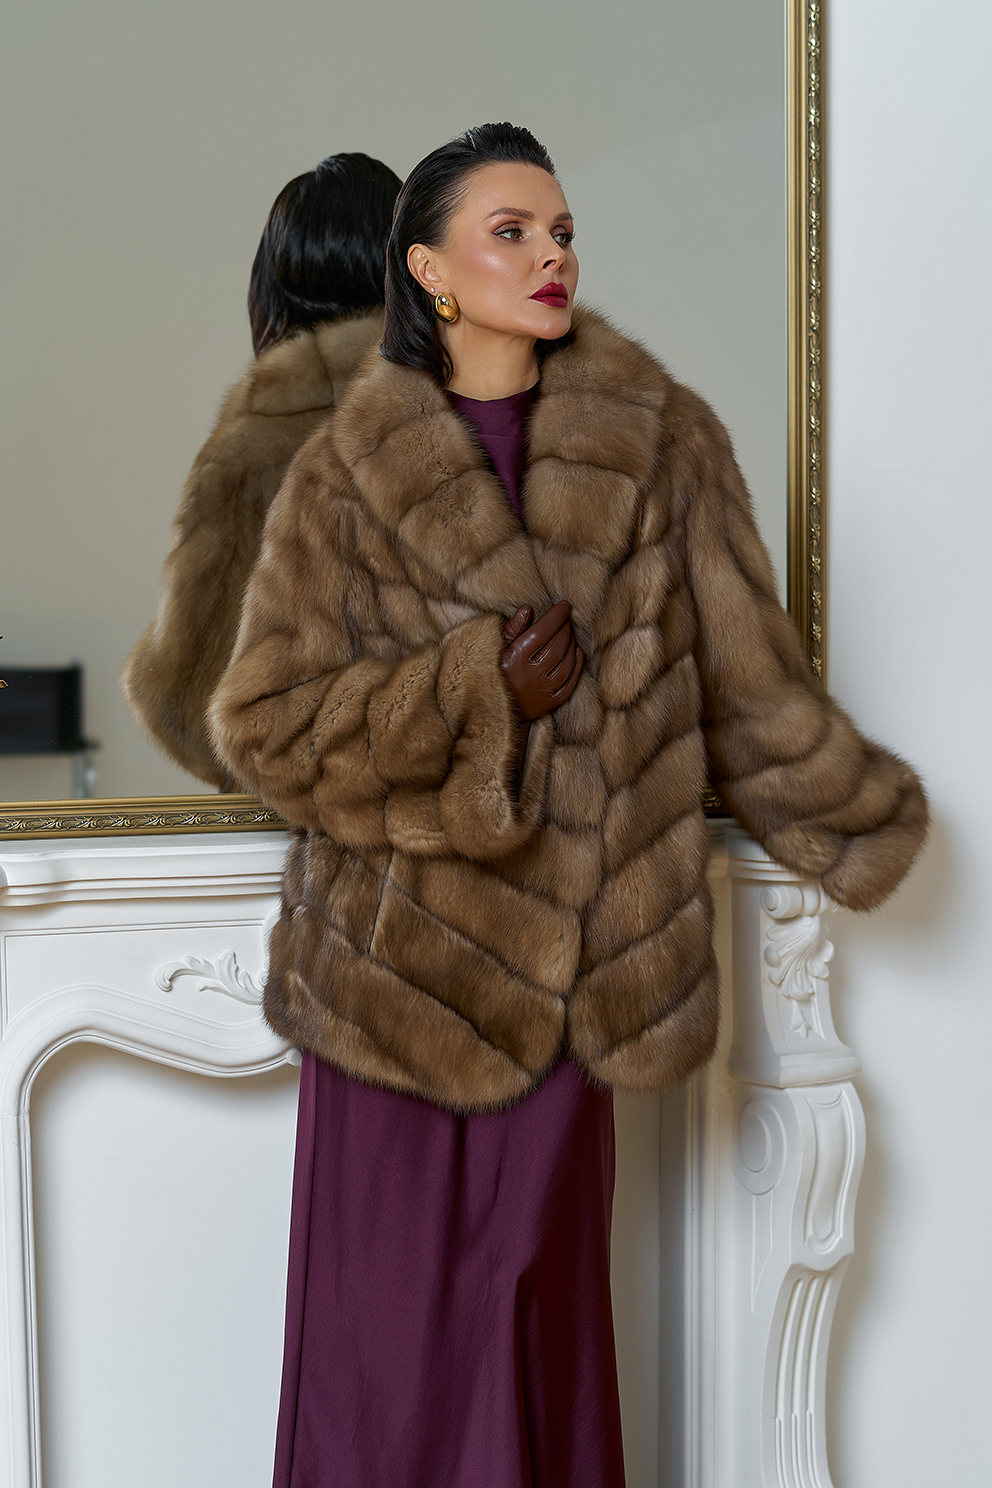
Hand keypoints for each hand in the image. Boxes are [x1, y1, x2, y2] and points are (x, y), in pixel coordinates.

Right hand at [500, 600, 583, 720]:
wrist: (491, 709)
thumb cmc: (494, 672)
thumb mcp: (497, 648)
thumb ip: (513, 628)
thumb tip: (528, 609)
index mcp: (516, 658)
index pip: (542, 631)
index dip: (556, 616)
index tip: (565, 605)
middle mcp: (531, 674)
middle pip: (557, 646)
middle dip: (565, 628)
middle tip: (566, 618)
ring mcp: (541, 691)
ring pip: (565, 664)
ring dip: (572, 645)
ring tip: (570, 634)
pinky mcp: (549, 703)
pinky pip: (569, 684)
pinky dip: (577, 666)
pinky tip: (578, 652)